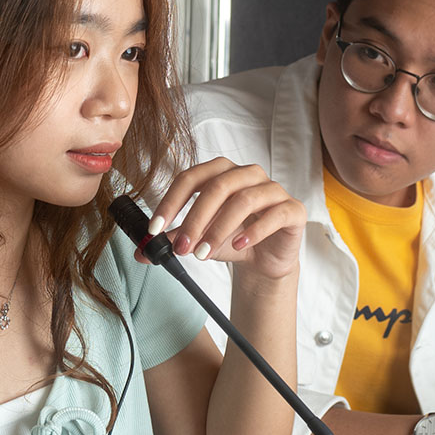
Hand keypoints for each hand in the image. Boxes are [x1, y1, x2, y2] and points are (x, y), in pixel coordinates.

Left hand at [147, 157, 305, 280]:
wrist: (264, 261)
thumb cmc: (231, 240)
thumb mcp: (199, 240)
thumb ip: (172, 240)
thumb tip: (141, 251)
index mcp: (221, 173)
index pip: (191, 177)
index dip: (171, 202)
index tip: (155, 229)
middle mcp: (247, 175)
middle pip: (218, 186)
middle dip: (195, 219)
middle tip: (181, 247)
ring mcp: (272, 190)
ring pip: (244, 200)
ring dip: (219, 228)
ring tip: (204, 253)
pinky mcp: (292, 209)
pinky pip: (275, 214)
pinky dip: (254, 231)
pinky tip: (238, 246)